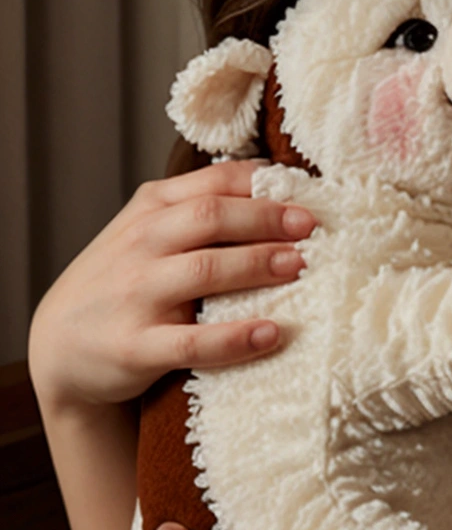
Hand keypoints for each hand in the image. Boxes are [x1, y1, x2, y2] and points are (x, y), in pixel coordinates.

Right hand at [29, 161, 315, 412]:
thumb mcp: (147, 231)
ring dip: (257, 264)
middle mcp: (141, 244)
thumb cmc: (123, 281)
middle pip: (210, 217)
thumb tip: (277, 189)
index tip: (308, 195)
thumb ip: (197, 208)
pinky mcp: (135, 347)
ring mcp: (135, 294)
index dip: (263, 186)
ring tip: (299, 267)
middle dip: (266, 219)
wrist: (60, 347)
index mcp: (150, 209)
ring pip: (203, 269)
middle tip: (312, 228)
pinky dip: (235, 338)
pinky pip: (191, 341)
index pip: (213, 182)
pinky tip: (271, 333)